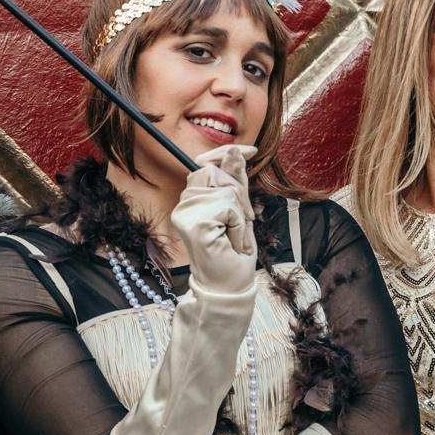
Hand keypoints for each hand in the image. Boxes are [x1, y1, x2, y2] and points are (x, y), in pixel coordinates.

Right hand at [170, 145, 256, 294]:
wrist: (230, 285)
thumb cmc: (234, 253)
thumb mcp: (240, 211)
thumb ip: (236, 181)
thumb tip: (234, 149)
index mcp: (192, 200)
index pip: (206, 164)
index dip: (227, 153)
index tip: (251, 150)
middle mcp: (184, 205)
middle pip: (217, 172)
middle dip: (239, 194)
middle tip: (243, 222)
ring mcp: (186, 214)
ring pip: (225, 189)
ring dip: (240, 213)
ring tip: (235, 236)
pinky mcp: (194, 223)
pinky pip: (228, 205)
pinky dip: (238, 224)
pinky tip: (232, 242)